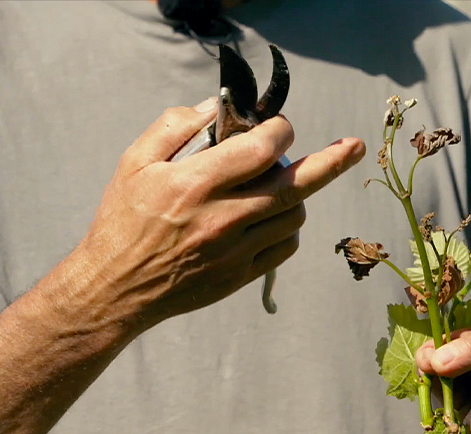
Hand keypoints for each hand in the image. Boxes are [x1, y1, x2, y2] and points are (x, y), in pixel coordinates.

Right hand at [77, 99, 365, 330]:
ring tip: (282, 185)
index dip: (280, 130)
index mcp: (198, 183)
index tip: (279, 127)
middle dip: (332, 160)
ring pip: (295, 216)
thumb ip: (175, 127)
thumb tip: (216, 108)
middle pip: (296, 184)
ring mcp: (236, 250)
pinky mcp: (241, 275)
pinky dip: (289, 228)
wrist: (116, 288)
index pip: (263, 148)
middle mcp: (224, 216)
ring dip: (299, 194)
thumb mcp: (135, 163)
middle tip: (354, 146)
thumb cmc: (122, 221)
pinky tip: (275, 219)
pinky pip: (285, 248)